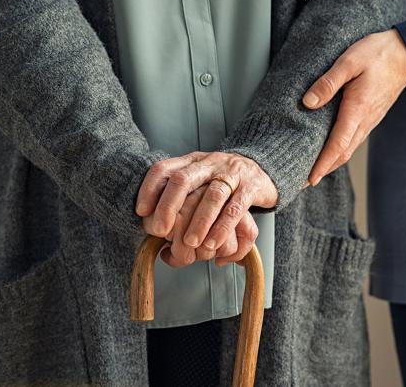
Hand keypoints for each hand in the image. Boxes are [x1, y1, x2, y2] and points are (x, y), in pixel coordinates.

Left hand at [136, 152, 276, 265]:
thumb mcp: (199, 179)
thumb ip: (179, 197)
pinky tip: (213, 244)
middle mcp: (209, 163)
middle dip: (168, 206)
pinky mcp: (251, 187)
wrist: (263, 168)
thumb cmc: (223, 181)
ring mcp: (231, 173)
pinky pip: (236, 208)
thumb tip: (151, 226)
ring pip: (212, 195)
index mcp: (192, 161)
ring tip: (190, 243)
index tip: (141, 211)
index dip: (149, 189)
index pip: (164, 168)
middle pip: (183, 180)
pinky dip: (222, 228)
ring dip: (199, 222)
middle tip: (160, 231)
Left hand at [302, 29, 405, 184]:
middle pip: (342, 154)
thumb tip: (308, 102)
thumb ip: (328, 82)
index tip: (308, 179)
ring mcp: (370, 120)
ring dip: (331, 162)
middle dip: (323, 170)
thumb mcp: (349, 62)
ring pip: (349, 148)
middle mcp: (365, 120)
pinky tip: (330, 149)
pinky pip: (354, 139)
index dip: (322, 164)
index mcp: (357, 110)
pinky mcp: (371, 116)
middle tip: (302, 182)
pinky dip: (340, 150)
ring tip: (313, 170)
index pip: (337, 145)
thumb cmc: (378, 54)